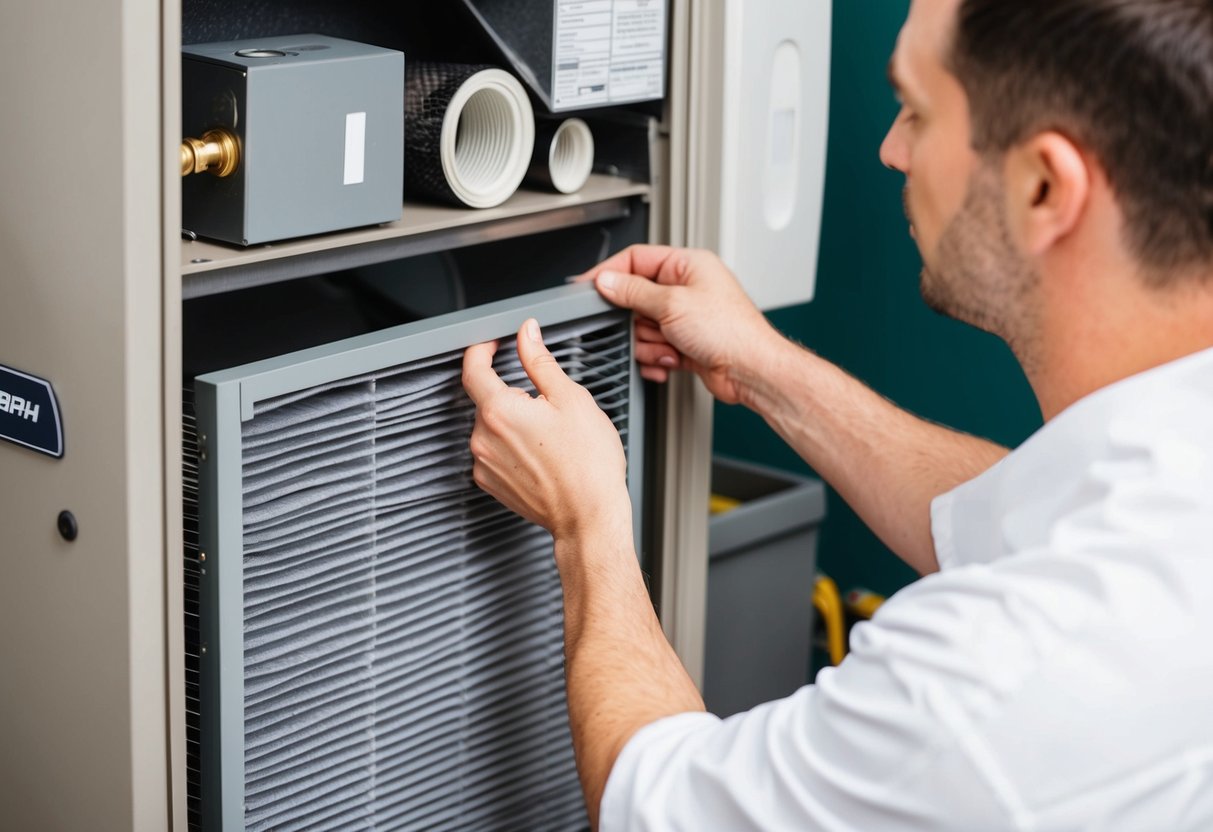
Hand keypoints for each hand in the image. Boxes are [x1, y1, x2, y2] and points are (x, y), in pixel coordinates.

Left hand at [462, 318, 633, 546]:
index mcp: (500, 411)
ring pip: (492, 427)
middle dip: (512, 394)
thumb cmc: (588, 464)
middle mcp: (483, 438)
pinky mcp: (491, 484)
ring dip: (513, 421)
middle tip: (547, 403)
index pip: (473, 369)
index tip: (491, 344)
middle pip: (487, 400)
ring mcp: (485, 464)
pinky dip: (512, 446)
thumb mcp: (571, 398)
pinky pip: (494, 452)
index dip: (481, 350)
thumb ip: (540, 361)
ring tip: (550, 436)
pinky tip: (542, 454)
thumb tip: (527, 335)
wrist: (590, 517)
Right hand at [580, 245, 779, 403]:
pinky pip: (655, 347)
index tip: (588, 286)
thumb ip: (634, 291)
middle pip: (637, 298)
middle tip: (643, 327)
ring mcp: (686, 317)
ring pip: (644, 327)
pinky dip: (658, 357)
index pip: (637, 259)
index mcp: (687, 265)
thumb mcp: (672, 304)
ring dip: (650, 343)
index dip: (610, 272)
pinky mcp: (686, 343)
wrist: (751, 370)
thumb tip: (607, 281)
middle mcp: (687, 288)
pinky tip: (672, 361)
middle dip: (638, 320)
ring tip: (669, 347)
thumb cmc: (730, 331)